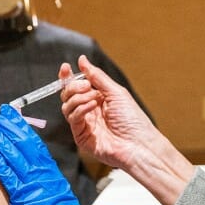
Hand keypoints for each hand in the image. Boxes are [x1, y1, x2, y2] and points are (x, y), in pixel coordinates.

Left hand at [0, 104, 107, 204]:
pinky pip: (10, 177)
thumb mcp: (57, 192)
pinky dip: (0, 162)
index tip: (8, 114)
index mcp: (50, 170)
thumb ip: (44, 178)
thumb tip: (29, 168)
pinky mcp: (25, 200)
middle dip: (5, 126)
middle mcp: (42, 173)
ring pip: (14, 155)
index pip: (33, 142)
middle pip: (21, 142)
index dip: (19, 126)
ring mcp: (34, 185)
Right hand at [59, 55, 159, 170]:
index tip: (66, 67)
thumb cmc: (133, 120)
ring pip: (67, 106)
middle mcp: (89, 110)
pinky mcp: (81, 136)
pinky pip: (72, 118)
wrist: (138, 144)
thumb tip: (83, 61)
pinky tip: (92, 107)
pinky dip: (80, 109)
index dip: (68, 77)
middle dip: (73, 86)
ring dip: (78, 98)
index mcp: (97, 99)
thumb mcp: (116, 92)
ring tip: (95, 98)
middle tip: (87, 86)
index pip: (76, 86)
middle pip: (67, 95)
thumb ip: (97, 76)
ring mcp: (84, 124)